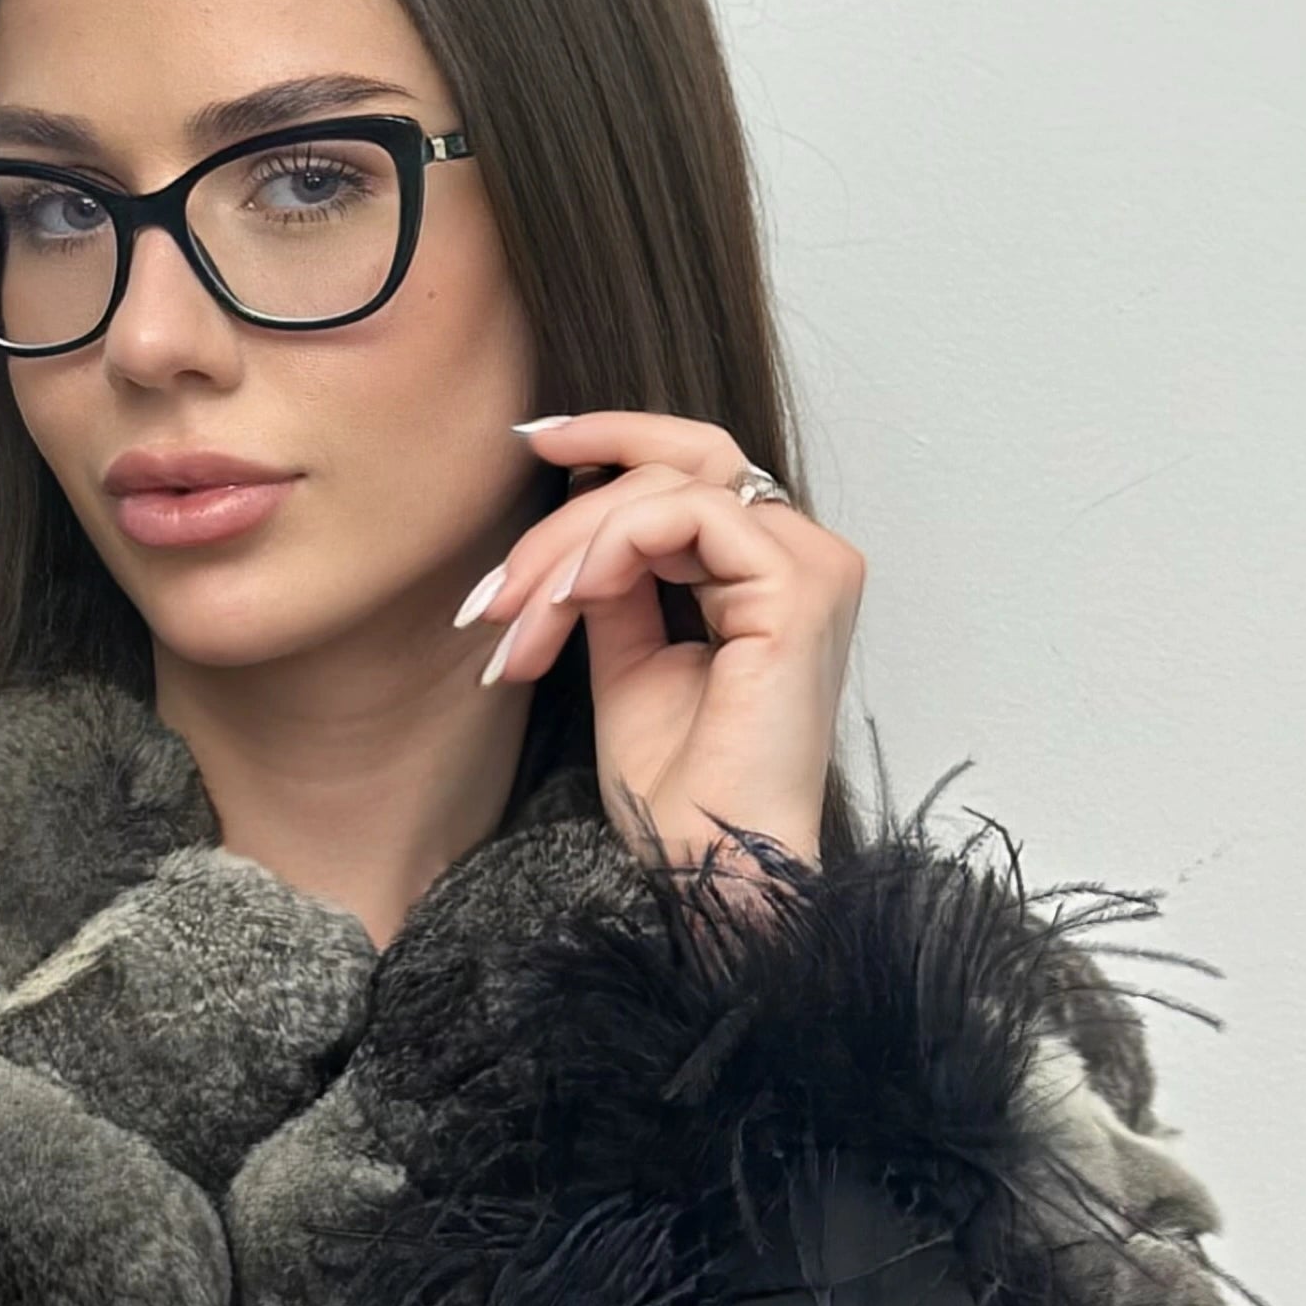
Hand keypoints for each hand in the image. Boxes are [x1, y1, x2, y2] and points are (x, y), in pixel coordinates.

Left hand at [457, 411, 862, 874]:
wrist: (704, 866)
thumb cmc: (677, 791)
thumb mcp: (625, 657)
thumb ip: (613, 579)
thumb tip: (576, 509)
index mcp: (770, 574)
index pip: (695, 468)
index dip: (614, 440)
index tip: (531, 445)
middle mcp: (804, 559)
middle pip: (678, 464)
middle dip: (567, 514)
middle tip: (493, 592)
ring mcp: (812, 568)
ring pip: (672, 484)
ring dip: (569, 546)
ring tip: (516, 621)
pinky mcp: (799, 589)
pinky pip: (690, 514)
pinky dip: (613, 544)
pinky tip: (569, 598)